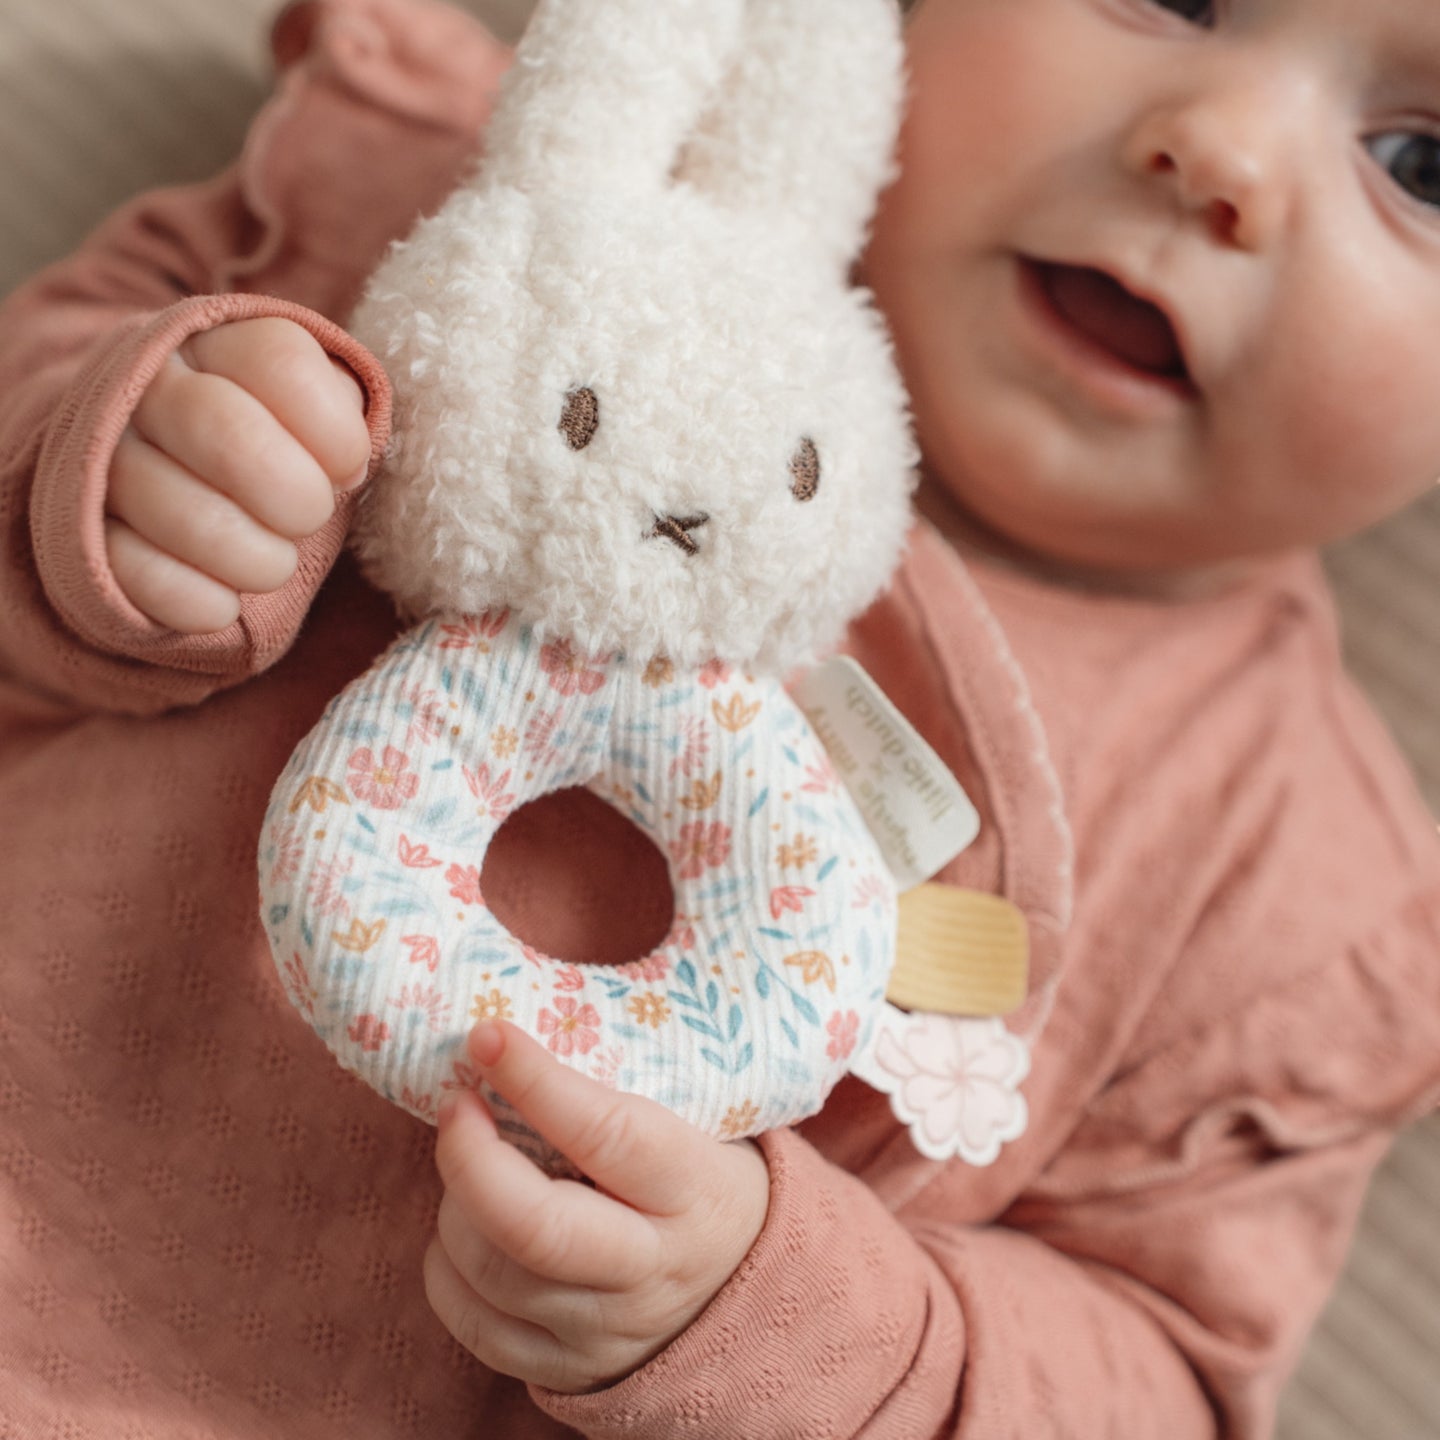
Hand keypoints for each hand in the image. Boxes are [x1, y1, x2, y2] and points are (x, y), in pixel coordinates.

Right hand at [104, 317, 371, 632]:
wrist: (168, 477)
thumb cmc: (270, 445)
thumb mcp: (312, 409)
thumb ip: (344, 415)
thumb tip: (349, 462)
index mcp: (216, 342)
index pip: (282, 362)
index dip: (336, 432)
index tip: (347, 468)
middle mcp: (147, 387)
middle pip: (224, 428)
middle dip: (297, 495)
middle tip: (310, 518)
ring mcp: (105, 460)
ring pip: (186, 514)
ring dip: (257, 559)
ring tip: (274, 562)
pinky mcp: (84, 535)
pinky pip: (141, 575)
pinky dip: (203, 602)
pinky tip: (226, 600)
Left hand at [427, 1021, 771, 1393]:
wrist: (743, 1288)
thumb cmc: (700, 1175)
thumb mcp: (695, 1125)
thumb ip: (618, 1089)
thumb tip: (513, 1034)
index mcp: (697, 1192)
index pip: (606, 1136)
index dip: (537, 1083)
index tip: (488, 1036)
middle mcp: (652, 1272)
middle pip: (534, 1229)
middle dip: (472, 1159)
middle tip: (455, 1104)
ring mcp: (606, 1331)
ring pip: (492, 1274)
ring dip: (455, 1205)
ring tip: (466, 1159)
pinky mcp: (566, 1370)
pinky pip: (475, 1325)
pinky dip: (448, 1268)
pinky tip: (465, 1224)